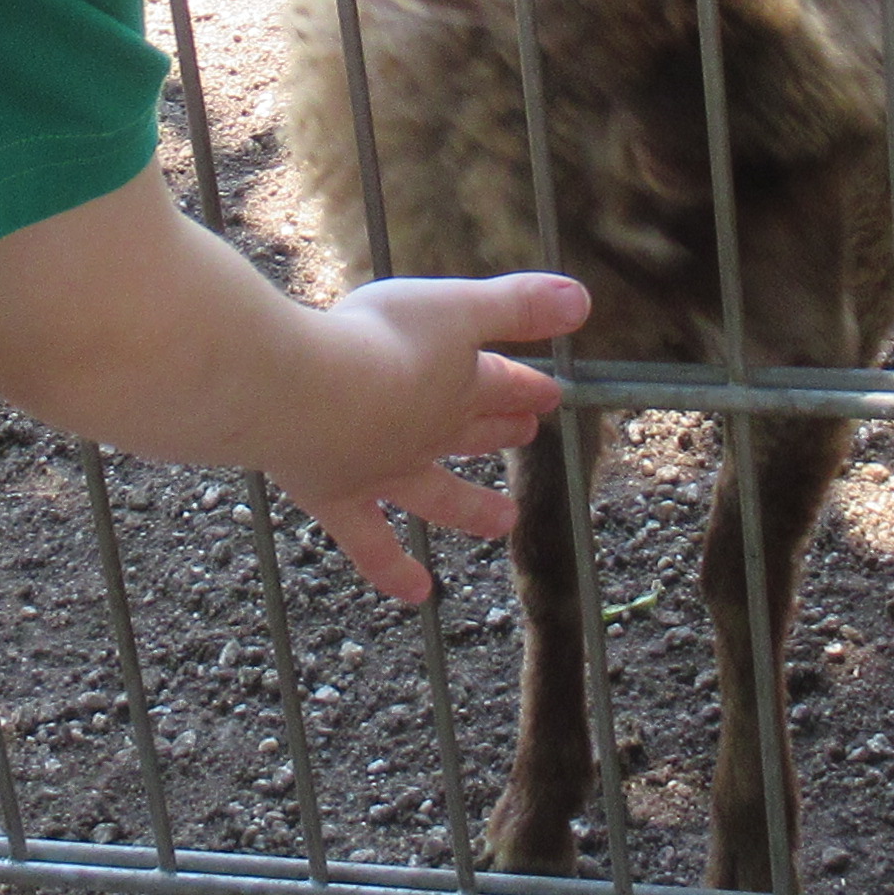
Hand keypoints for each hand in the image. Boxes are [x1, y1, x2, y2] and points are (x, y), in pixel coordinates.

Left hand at [0, 169, 582, 601]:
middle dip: (464, 497)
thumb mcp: (110, 383)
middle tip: (496, 521)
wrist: (224, 382)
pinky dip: (523, 307)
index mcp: (305, 470)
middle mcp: (357, 447)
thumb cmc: (162, 397)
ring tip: (547, 421)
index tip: (408, 585)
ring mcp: (399, 401)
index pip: (350, 517)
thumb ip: (52, 350)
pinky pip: (487, 320)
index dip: (379, 547)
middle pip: (423, 479)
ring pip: (469, 409)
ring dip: (508, 405)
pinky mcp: (424, 344)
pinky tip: (574, 304)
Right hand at [276, 269, 589, 599]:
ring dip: (473, 507)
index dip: (526, 386)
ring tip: (503, 522)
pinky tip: (417, 593)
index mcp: (454, 386)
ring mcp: (385, 473)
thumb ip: (517, 303)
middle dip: (501, 431)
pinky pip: (372, 545)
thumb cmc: (377, 340)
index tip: (549, 394)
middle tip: (526, 434)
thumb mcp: (454, 304)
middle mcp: (427, 435)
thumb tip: (584, 301)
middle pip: (472, 433)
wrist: (309, 394)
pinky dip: (394, 570)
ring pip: (439, 495)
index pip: (500, 384)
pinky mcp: (338, 498)